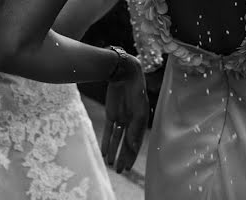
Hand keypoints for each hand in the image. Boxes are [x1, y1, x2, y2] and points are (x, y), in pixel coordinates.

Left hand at [101, 55, 148, 172]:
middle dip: (123, 157)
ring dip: (113, 151)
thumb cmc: (136, 91)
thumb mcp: (138, 111)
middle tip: (119, 171)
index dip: (131, 156)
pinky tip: (104, 152)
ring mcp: (121, 117)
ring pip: (117, 139)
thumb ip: (136, 129)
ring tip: (110, 164)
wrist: (124, 74)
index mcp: (141, 122)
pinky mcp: (111, 113)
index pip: (136, 143)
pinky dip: (106, 141)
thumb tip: (134, 146)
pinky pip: (109, 130)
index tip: (127, 168)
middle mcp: (132, 122)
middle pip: (126, 144)